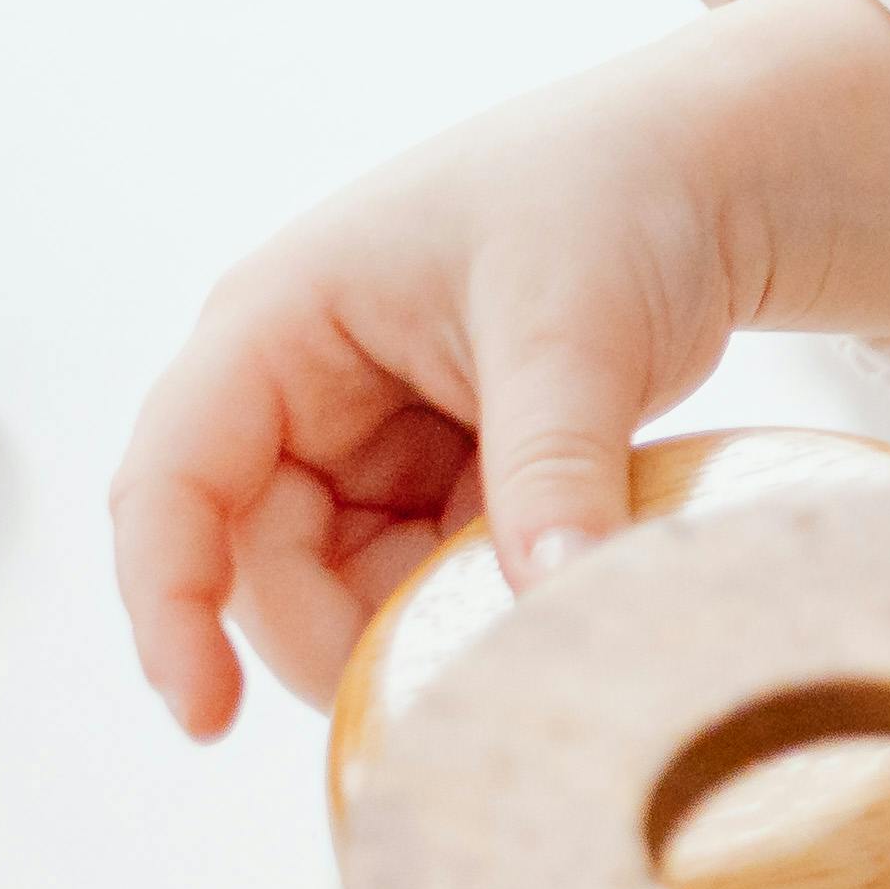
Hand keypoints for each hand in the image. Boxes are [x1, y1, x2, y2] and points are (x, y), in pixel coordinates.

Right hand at [103, 0, 889, 735]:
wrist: (721, 170)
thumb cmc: (619, 194)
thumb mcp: (575, 329)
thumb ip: (550, 469)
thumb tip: (547, 603)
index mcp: (277, 323)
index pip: (173, 485)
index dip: (168, 607)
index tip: (206, 719)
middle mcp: (296, 387)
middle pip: (265, 567)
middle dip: (357, 627)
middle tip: (486, 654)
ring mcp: (366, 436)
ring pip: (350, 589)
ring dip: (433, 616)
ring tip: (549, 579)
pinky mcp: (436, 474)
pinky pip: (429, 574)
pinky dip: (485, 593)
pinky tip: (564, 565)